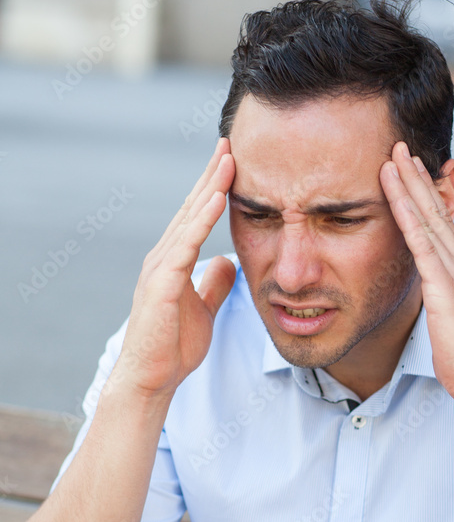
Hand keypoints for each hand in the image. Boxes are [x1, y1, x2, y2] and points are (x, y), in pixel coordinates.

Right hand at [110, 139, 236, 401]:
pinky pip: (185, 243)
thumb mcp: (204, 309)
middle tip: (230, 142)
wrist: (152, 378)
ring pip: (188, 218)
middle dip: (211, 174)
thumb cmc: (173, 348)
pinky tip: (217, 197)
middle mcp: (164, 257)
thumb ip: (214, 283)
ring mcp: (160, 267)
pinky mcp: (161, 282)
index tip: (233, 161)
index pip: (196, 217)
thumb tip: (228, 260)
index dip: (214, 188)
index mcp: (174, 261)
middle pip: (191, 207)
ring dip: (208, 186)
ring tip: (228, 158)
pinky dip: (201, 219)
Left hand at [380, 141, 453, 410]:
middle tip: (399, 147)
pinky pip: (422, 244)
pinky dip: (409, 216)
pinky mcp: (444, 286)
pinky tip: (396, 196)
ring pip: (429, 219)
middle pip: (435, 211)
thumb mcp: (448, 316)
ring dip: (410, 186)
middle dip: (416, 177)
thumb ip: (440, 295)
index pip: (440, 223)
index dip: (424, 194)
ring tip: (393, 158)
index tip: (408, 169)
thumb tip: (429, 289)